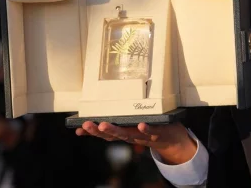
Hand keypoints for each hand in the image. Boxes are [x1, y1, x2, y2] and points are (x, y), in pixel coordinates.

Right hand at [76, 121, 195, 164]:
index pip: (104, 133)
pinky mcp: (157, 132)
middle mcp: (130, 136)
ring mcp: (143, 136)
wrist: (173, 140)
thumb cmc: (149, 129)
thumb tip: (108, 110)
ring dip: (115, 131)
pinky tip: (139, 125)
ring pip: (127, 134)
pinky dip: (145, 129)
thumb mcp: (132, 126)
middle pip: (111, 135)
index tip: (78, 129)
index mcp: (124, 132)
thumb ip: (119, 122)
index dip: (91, 132)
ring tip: (104, 125)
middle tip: (86, 125)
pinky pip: (150, 131)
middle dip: (98, 131)